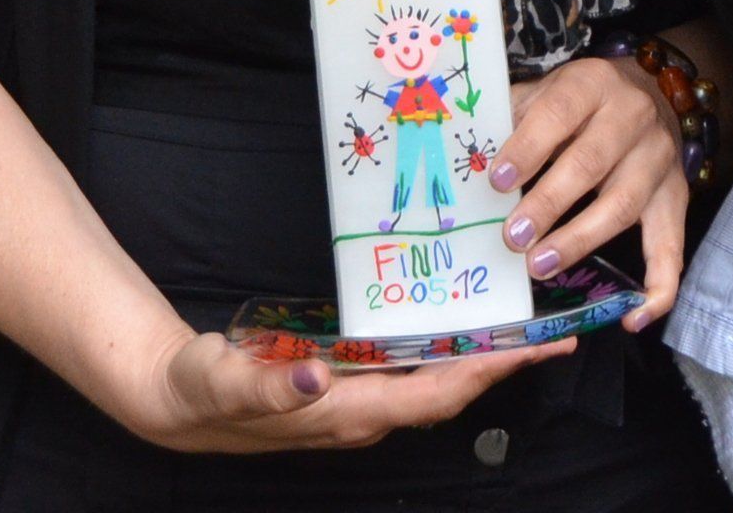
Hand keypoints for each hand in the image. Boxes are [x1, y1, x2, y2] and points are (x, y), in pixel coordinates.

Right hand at [124, 327, 568, 452]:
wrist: (177, 402)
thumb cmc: (204, 391)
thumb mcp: (228, 384)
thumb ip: (272, 387)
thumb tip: (317, 378)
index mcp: (349, 414)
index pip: (438, 394)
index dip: (490, 373)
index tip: (537, 350)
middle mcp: (365, 412)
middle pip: (451, 389)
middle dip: (504, 363)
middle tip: (555, 331)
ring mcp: (358, 400)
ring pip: (434, 379)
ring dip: (479, 355)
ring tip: (521, 321)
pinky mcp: (347, 382)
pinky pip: (408, 366)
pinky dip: (441, 344)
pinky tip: (453, 319)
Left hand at [491, 54, 688, 326]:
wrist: (648, 92)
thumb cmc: (578, 103)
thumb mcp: (545, 93)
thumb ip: (509, 120)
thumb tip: (462, 162)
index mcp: (592, 84)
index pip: (560, 113)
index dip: (529, 147)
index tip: (498, 181)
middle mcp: (633, 117)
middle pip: (591, 162)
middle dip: (549, 203)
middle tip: (512, 238)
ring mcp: (659, 160)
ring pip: (623, 204)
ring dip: (580, 240)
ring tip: (540, 265)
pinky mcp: (676, 198)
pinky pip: (673, 247)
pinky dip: (658, 288)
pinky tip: (633, 319)